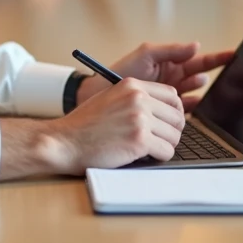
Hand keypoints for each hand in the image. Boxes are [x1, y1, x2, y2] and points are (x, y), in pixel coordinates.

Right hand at [45, 78, 185, 172]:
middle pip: (177, 116)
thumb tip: (162, 109)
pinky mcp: (139, 140)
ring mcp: (139, 118)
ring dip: (165, 145)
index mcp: (132, 85)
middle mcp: (138, 98)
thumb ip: (134, 98)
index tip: (166, 123)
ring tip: (148, 149)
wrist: (65, 142)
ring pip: (175, 135)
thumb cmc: (84, 125)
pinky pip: (167, 151)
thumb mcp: (110, 98)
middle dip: (171, 131)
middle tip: (158, 140)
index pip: (172, 95)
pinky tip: (143, 156)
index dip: (173, 112)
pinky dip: (159, 157)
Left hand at [77, 42, 233, 111]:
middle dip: (215, 73)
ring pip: (194, 93)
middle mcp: (173, 78)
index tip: (235, 55)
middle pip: (200, 75)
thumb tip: (196, 46)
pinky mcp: (164, 111)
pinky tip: (196, 104)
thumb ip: (171, 50)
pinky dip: (192, 106)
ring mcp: (169, 96)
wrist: (100, 93)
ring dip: (201, 89)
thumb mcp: (146, 54)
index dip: (217, 58)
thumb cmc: (121, 71)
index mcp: (171, 62)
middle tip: (230, 71)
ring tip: (203, 84)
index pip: (199, 59)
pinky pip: (184, 109)